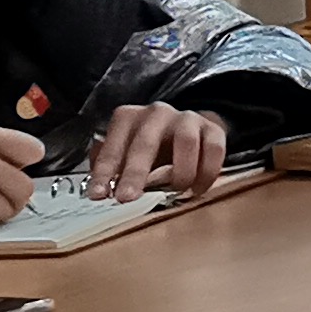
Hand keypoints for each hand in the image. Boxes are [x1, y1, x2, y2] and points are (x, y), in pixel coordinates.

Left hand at [87, 101, 228, 200]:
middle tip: (127, 198)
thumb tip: (100, 191)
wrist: (187, 131)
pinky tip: (197, 189)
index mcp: (128, 118)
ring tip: (176, 192)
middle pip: (145, 143)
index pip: (113, 147)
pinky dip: (207, 173)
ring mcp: (187, 119)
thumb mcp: (125, 154)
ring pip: (186, 143)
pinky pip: (213, 150)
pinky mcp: (212, 129)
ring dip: (180, 173)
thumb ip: (112, 169)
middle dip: (135, 173)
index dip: (104, 172)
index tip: (97, 195)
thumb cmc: (149, 149)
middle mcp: (157, 113)